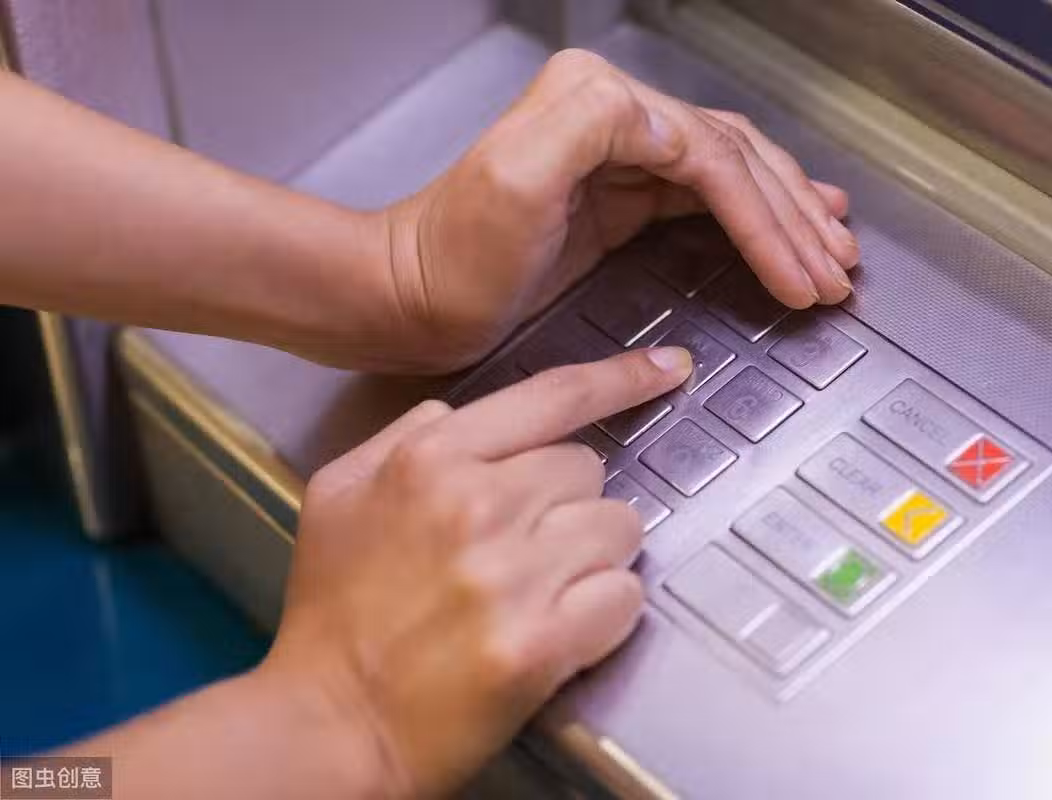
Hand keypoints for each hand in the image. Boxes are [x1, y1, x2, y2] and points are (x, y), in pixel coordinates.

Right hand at [260, 346, 692, 798]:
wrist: (331, 721)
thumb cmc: (335, 610)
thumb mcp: (338, 493)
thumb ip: (401, 437)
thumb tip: (452, 415)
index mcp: (430, 460)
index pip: (552, 397)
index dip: (621, 379)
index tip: (669, 368)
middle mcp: (477, 505)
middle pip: (589, 468)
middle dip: (569, 503)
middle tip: (526, 549)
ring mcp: (511, 574)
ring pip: (619, 527)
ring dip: (594, 556)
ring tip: (542, 590)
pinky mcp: (541, 643)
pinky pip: (625, 597)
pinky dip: (605, 614)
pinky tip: (560, 629)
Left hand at [374, 49, 856, 372]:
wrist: (409, 298)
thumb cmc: (453, 257)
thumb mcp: (514, 178)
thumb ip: (592, 126)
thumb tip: (672, 128)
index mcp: (600, 104)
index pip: (713, 158)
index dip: (769, 219)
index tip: (803, 276)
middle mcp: (614, 117)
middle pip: (735, 160)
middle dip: (795, 218)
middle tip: (841, 269)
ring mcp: (619, 158)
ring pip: (730, 176)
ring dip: (789, 212)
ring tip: (836, 247)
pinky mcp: (617, 199)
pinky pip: (704, 200)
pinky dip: (752, 217)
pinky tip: (785, 227)